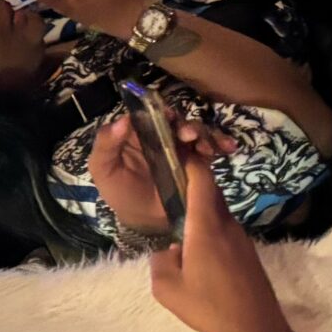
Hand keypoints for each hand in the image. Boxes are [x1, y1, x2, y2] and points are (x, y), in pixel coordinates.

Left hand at [88, 110, 227, 239]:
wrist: (146, 221)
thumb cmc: (122, 192)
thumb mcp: (104, 170)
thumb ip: (106, 145)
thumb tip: (122, 120)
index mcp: (135, 133)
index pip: (148, 113)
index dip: (157, 111)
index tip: (167, 116)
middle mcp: (160, 135)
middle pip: (175, 120)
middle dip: (185, 124)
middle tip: (188, 135)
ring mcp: (180, 146)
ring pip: (195, 131)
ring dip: (203, 133)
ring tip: (206, 147)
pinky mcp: (198, 159)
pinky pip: (211, 146)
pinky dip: (221, 142)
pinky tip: (227, 147)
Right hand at [147, 153, 286, 331]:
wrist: (254, 327)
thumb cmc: (209, 306)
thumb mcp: (168, 289)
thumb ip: (160, 263)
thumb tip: (167, 250)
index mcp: (205, 227)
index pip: (201, 181)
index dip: (190, 161)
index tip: (175, 151)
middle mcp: (226, 225)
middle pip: (210, 192)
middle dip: (191, 182)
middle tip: (168, 182)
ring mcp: (240, 237)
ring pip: (217, 211)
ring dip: (200, 208)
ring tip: (178, 218)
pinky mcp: (247, 252)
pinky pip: (224, 228)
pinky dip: (209, 226)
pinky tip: (197, 248)